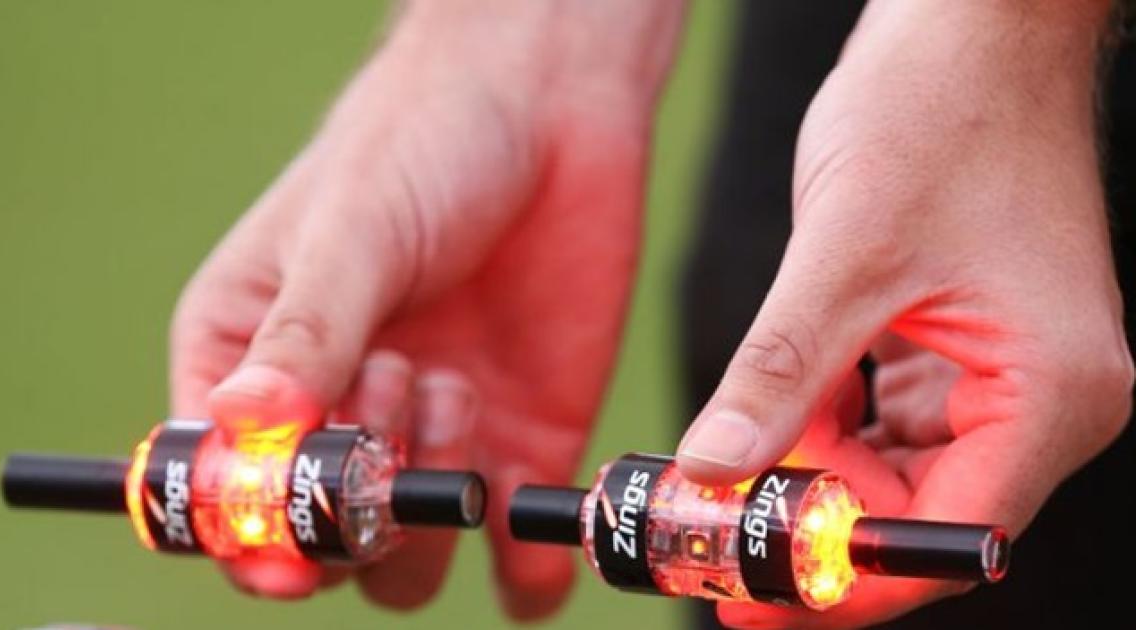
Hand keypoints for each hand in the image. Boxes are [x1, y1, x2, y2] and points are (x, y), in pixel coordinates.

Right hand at [169, 2, 680, 617]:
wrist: (547, 108)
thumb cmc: (420, 142)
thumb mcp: (352, 230)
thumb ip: (306, 333)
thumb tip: (238, 431)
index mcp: (254, 363)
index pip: (227, 490)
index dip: (250, 531)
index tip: (293, 537)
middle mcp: (339, 418)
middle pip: (321, 545)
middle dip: (354, 502)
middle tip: (393, 383)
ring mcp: (431, 439)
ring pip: (410, 561)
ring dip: (430, 508)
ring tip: (451, 383)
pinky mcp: (520, 442)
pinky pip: (514, 554)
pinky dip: (524, 566)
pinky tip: (528, 510)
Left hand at [675, 1, 1131, 626]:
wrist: (971, 21)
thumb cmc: (939, 108)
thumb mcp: (843, 254)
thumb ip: (777, 374)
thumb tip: (713, 472)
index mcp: (1050, 390)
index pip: (951, 536)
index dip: (851, 582)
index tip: (758, 601)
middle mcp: (1041, 394)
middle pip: (919, 509)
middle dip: (815, 525)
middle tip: (714, 539)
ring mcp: (1002, 368)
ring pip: (894, 466)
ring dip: (811, 474)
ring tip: (725, 482)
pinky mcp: (959, 340)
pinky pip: (886, 415)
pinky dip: (824, 424)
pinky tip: (771, 419)